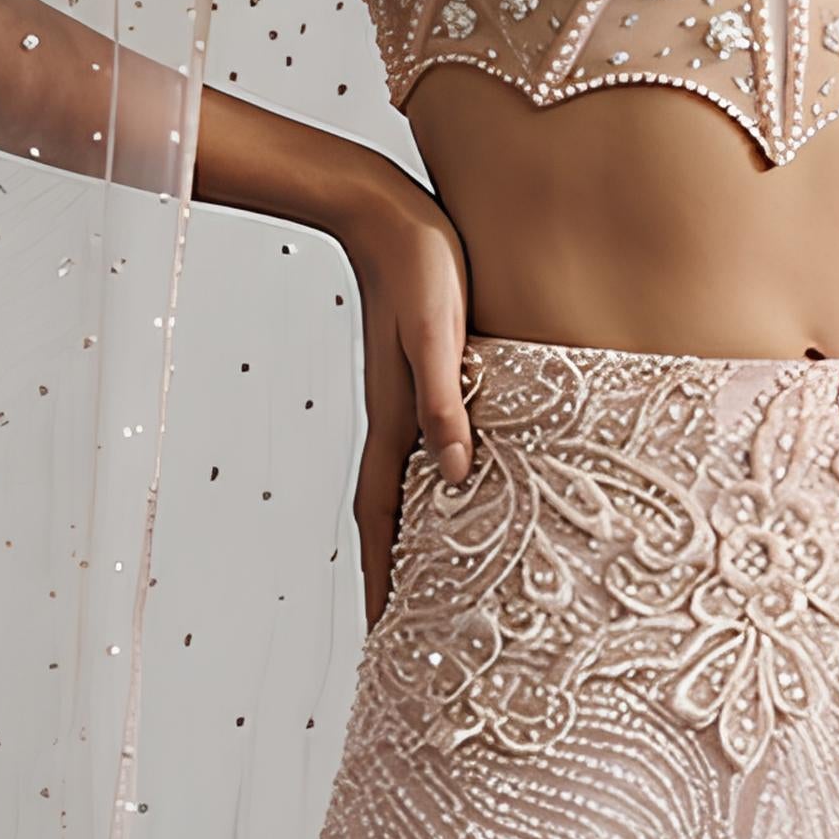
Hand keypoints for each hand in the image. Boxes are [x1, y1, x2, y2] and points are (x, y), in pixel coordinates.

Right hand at [350, 182, 475, 627]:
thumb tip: (457, 473)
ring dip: (406, 534)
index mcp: (396, 418)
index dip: (383, 576)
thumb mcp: (439, 335)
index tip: (383, 629)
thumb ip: (445, 403)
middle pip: (387, 514)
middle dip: (391, 572)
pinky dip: (425, 484)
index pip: (382, 518)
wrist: (381, 210)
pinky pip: (418, 448)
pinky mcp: (415, 376)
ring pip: (401, 484)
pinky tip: (446, 490)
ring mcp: (402, 400)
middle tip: (401, 626)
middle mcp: (394, 419)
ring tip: (421, 577)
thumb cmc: (419, 266)